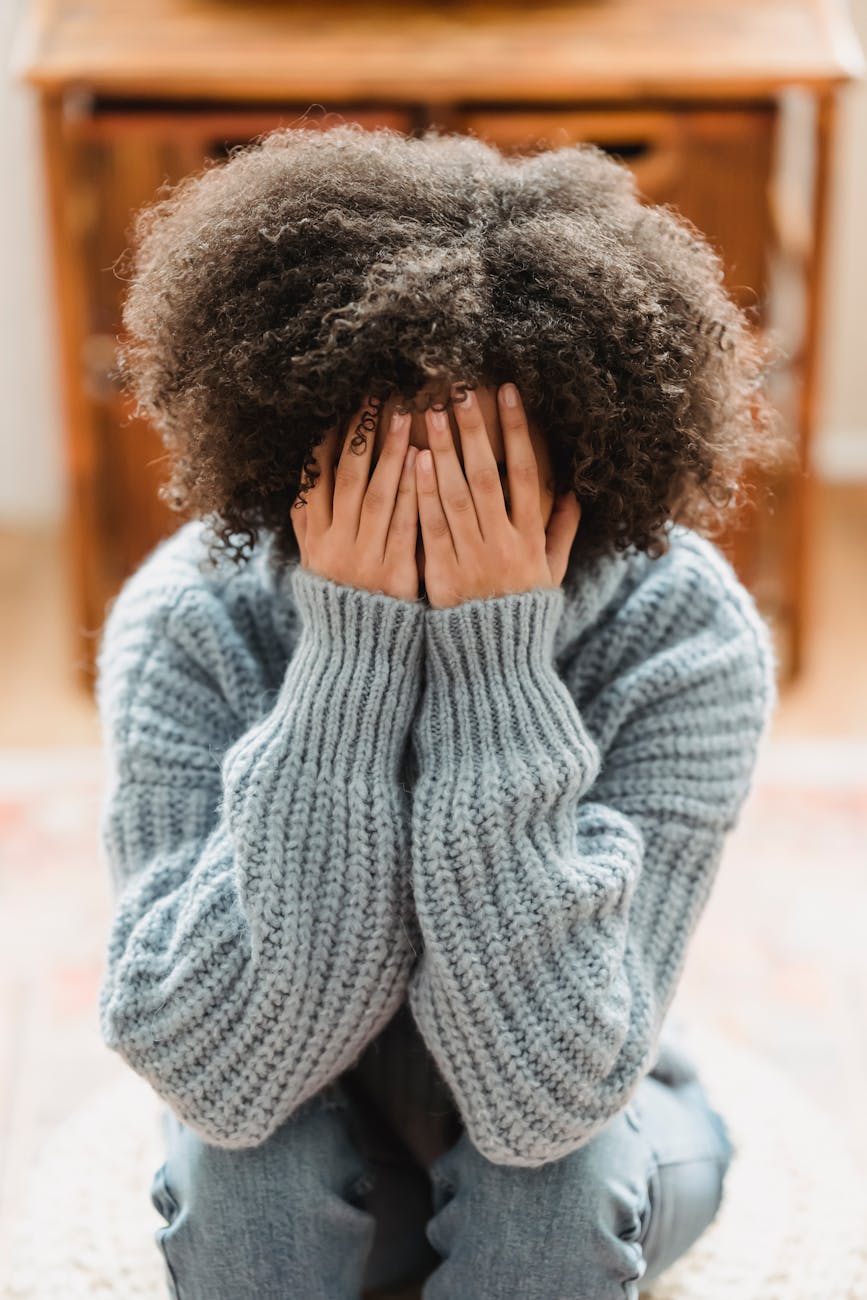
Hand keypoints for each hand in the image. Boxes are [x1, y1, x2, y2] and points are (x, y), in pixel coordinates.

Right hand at [290, 395, 419, 600]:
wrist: (357, 651)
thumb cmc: (342, 598)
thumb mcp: (315, 561)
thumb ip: (310, 519)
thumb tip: (305, 470)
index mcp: (313, 538)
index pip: (315, 479)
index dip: (326, 441)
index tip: (339, 405)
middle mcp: (334, 545)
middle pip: (346, 478)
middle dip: (359, 434)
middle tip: (374, 394)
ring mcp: (363, 559)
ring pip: (375, 495)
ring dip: (389, 452)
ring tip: (402, 414)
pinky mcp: (393, 574)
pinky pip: (403, 524)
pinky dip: (410, 490)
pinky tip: (423, 460)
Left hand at [415, 382, 581, 609]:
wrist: (494, 662)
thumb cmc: (521, 613)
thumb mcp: (551, 575)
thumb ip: (562, 533)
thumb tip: (574, 494)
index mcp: (531, 539)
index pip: (528, 474)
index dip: (519, 432)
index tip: (510, 393)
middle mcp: (504, 544)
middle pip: (488, 477)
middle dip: (474, 431)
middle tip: (459, 390)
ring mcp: (473, 558)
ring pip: (457, 497)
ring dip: (444, 452)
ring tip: (430, 414)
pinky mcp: (443, 574)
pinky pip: (432, 527)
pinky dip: (424, 494)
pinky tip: (415, 462)